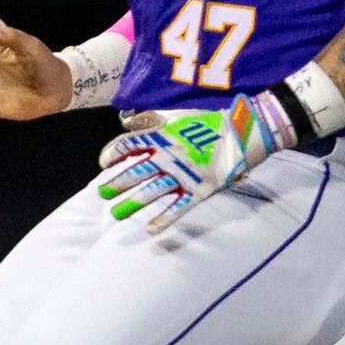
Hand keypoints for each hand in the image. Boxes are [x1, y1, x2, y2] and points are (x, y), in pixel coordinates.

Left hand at [96, 91, 293, 230]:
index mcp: (160, 137)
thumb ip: (148, 119)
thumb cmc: (206, 121)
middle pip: (135, 172)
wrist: (241, 131)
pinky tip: (150, 229)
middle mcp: (167, 157)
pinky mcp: (199, 189)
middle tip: (102, 194)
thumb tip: (124, 123)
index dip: (112, 155)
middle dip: (117, 184)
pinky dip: (164, 219)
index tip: (104, 164)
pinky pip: (178, 207)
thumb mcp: (174, 115)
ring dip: (132, 204)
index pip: (127, 146)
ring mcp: (183, 174)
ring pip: (152, 191)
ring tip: (115, 214)